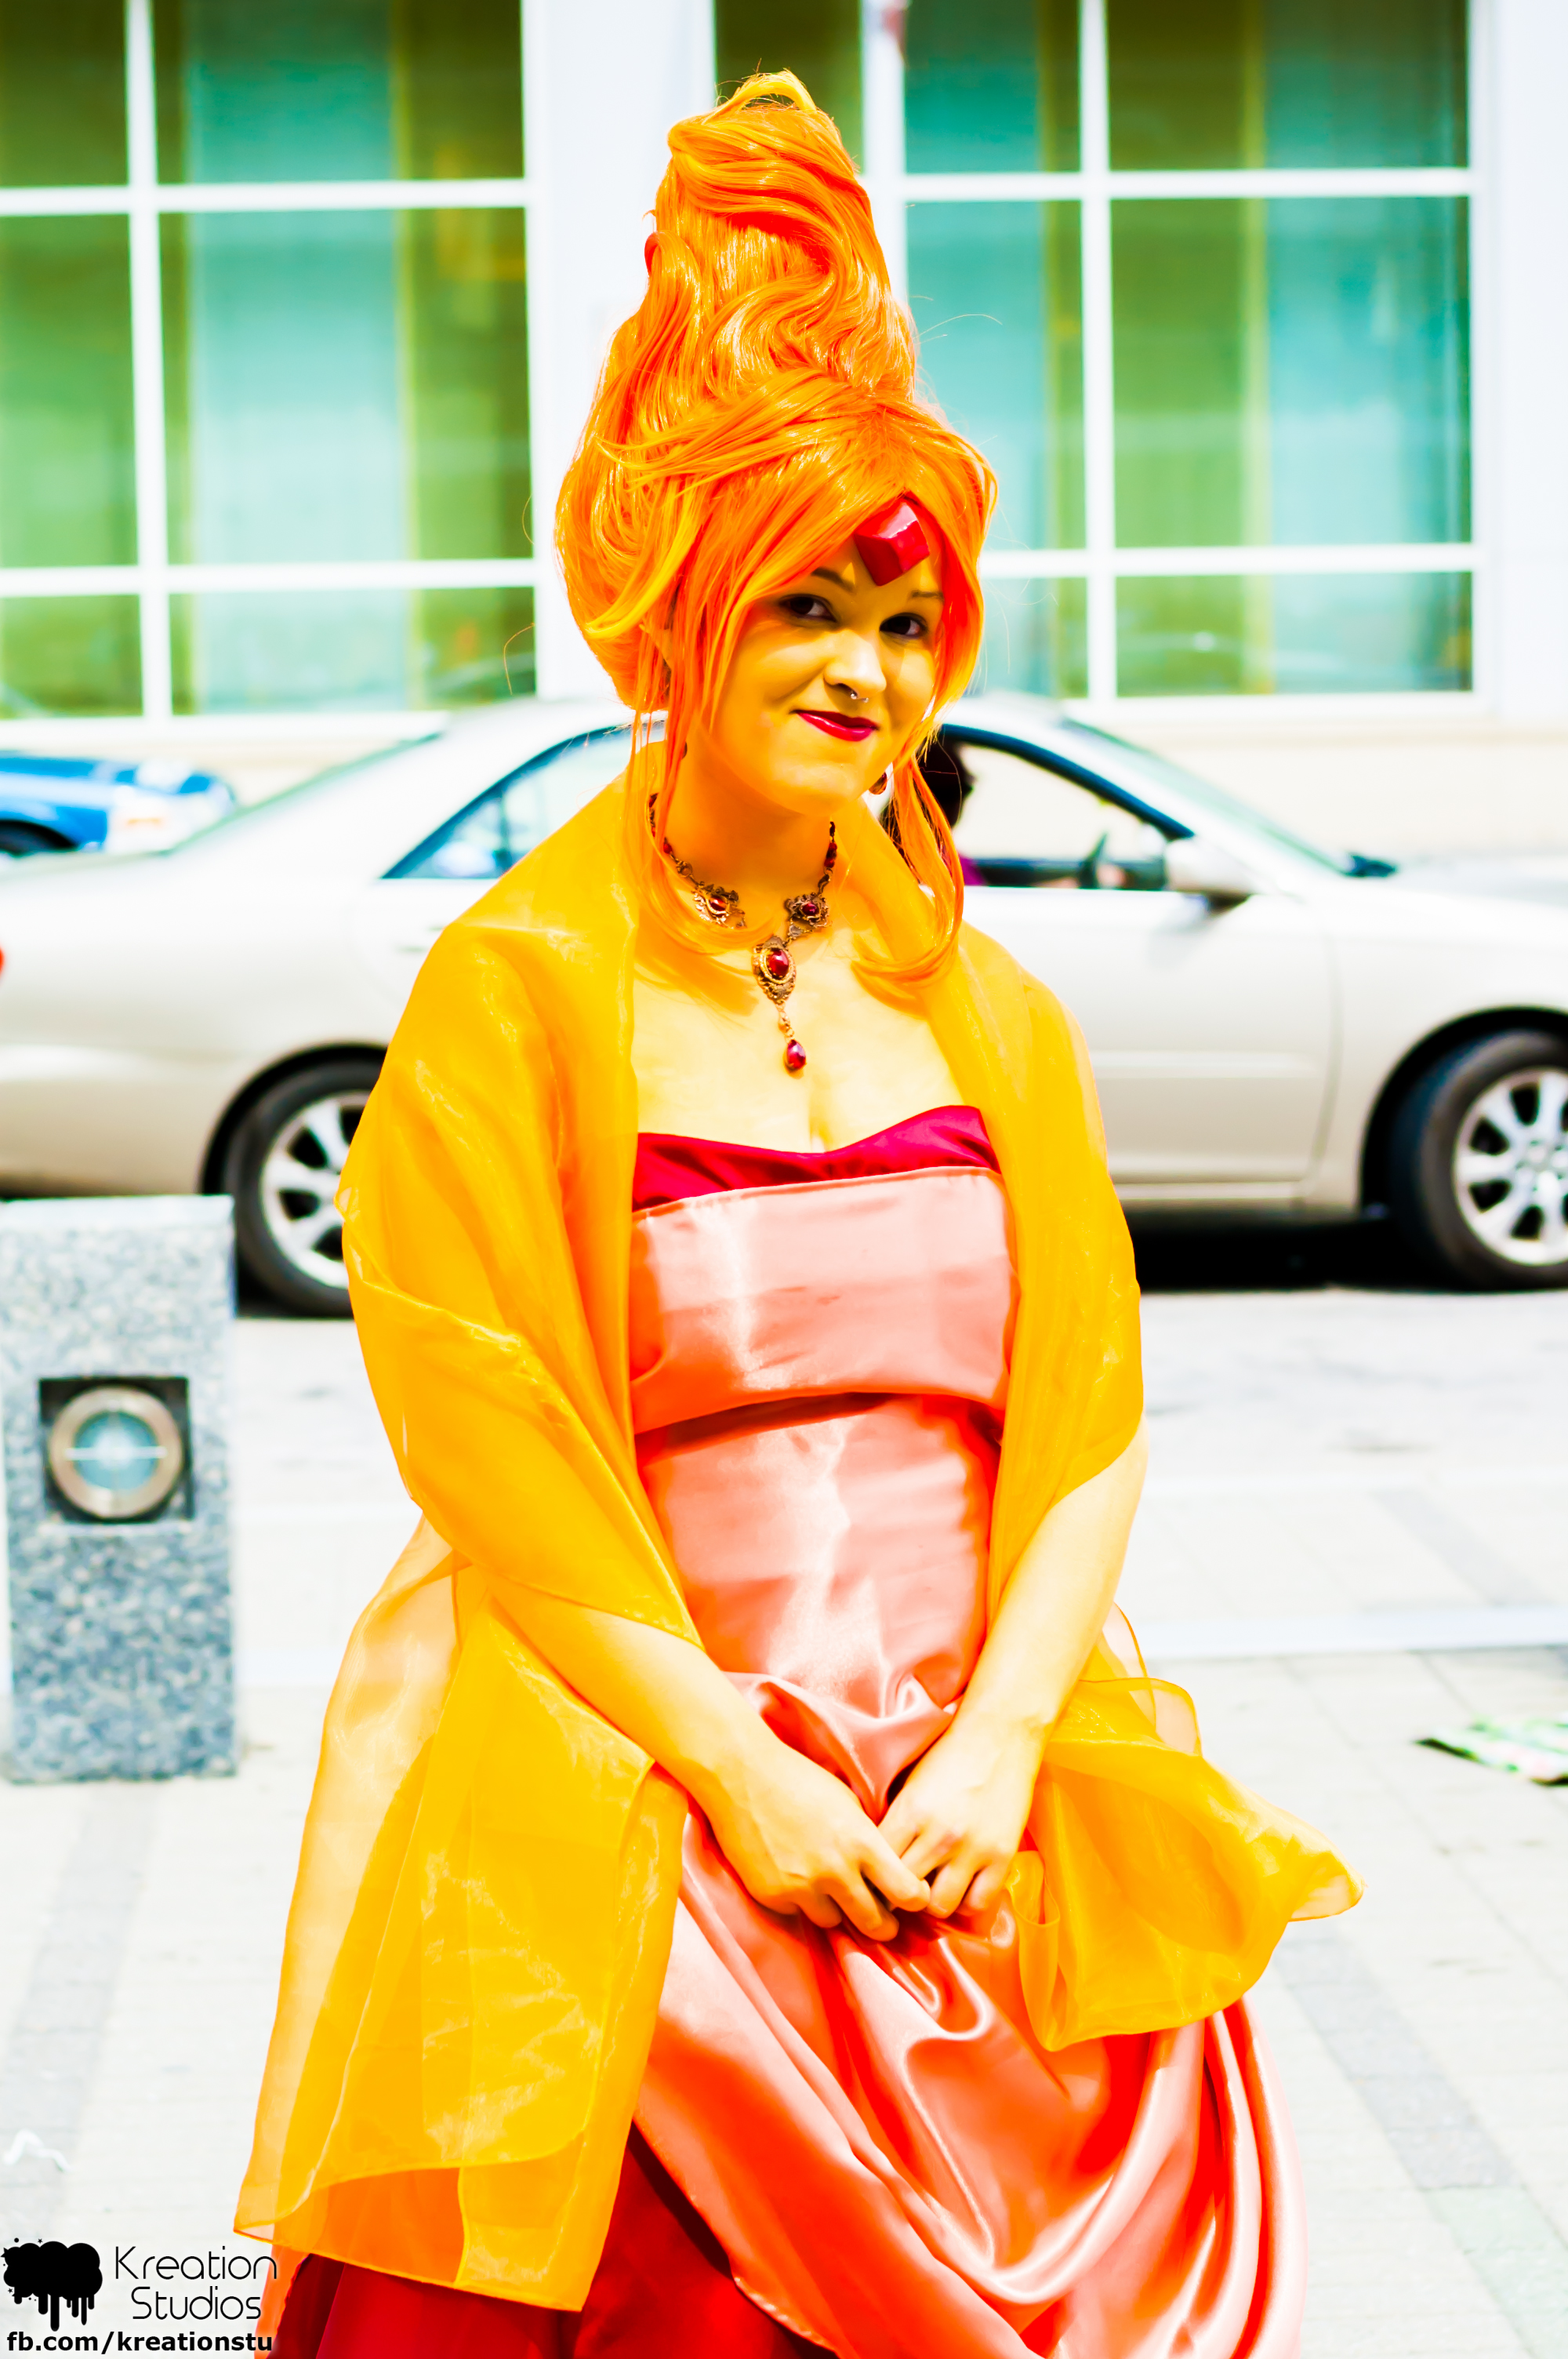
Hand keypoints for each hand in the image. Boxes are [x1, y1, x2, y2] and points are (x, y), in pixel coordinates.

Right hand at [698, 1736, 930, 1941]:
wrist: (743, 1775)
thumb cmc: (801, 1780)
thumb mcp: (849, 1804)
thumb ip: (869, 1840)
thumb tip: (888, 1871)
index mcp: (862, 1843)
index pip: (906, 1892)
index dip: (913, 1898)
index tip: (910, 1896)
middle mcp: (835, 1871)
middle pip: (875, 1924)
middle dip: (883, 1924)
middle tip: (882, 1918)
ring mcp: (802, 1887)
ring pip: (834, 1923)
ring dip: (837, 1910)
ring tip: (830, 1888)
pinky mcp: (772, 1895)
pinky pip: (798, 1912)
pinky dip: (801, 1901)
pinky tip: (794, 1875)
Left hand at [878, 1713, 1043, 1920]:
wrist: (1000, 1734)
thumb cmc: (949, 1756)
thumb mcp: (910, 1784)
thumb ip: (895, 1822)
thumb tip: (874, 1861)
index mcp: (910, 1813)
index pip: (879, 1866)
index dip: (875, 1877)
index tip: (877, 1880)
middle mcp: (938, 1835)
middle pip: (905, 1891)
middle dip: (899, 1895)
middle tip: (902, 1892)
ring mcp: (972, 1848)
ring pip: (938, 1906)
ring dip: (933, 1902)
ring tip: (934, 1888)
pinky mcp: (1001, 1856)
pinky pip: (977, 1903)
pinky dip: (966, 1902)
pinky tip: (963, 1887)